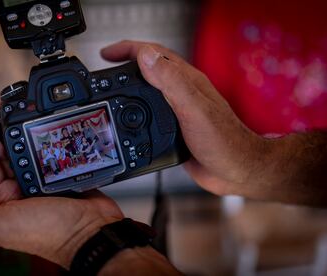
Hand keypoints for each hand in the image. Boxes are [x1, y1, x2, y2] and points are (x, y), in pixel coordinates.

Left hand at [0, 116, 123, 268]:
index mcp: (4, 200)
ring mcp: (45, 183)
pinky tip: (52, 127)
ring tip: (25, 111)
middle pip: (8, 153)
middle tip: (1, 108)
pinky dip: (52, 140)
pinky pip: (55, 153)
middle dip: (1, 131)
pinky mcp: (66, 177)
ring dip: (27, 132)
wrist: (90, 234)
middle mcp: (22, 191)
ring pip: (32, 151)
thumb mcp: (1, 225)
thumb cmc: (49, 233)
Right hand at [102, 40, 270, 196]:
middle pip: (149, 68)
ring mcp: (179, 109)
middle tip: (105, 66)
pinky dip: (135, 109)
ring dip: (129, 84)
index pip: (154, 54)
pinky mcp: (175, 127)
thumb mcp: (194, 108)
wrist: (237, 171)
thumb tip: (146, 56)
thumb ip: (171, 82)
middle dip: (125, 63)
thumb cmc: (224, 141)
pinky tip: (129, 117)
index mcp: (186, 81)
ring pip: (149, 89)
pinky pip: (151, 112)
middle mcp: (182, 92)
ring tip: (112, 88)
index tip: (106, 54)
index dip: (128, 50)